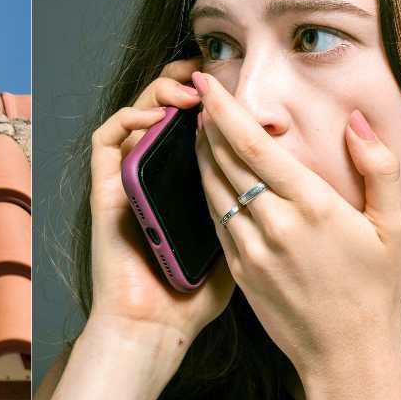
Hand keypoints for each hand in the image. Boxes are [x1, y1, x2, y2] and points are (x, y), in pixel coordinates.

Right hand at [86, 57, 237, 343]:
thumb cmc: (196, 295)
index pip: (199, 126)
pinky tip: (160, 116)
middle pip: (167, 110)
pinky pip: (106, 139)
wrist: (153, 327)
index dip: (218, 102)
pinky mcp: (105, 188)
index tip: (245, 89)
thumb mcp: (242, 244)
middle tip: (212, 71)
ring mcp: (129, 179)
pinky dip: (129, 118)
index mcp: (186, 182)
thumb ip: (257, 208)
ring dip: (160, 92)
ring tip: (190, 90)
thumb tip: (295, 172)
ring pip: (137, 113)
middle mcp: (156, 174)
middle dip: (189, 83)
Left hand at [191, 70, 400, 381]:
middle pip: (225, 160)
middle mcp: (275, 224)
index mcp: (313, 206)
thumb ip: (377, 166)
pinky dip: (207, 188)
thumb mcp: (392, 226)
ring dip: (201, 153)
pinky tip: (209, 172)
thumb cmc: (375, 289)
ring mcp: (251, 249)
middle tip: (200, 96)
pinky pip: (214, 218)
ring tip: (200, 127)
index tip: (206, 81)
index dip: (224, 109)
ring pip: (212, 187)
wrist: (347, 355)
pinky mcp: (237, 269)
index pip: (254, 145)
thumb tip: (356, 120)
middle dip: (207, 123)